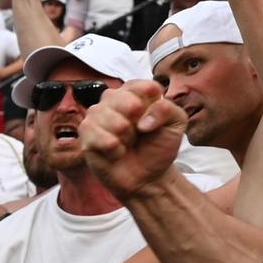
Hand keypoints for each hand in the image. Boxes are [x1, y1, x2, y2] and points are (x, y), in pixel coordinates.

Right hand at [77, 80, 188, 198]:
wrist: (148, 177)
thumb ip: (167, 109)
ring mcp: (98, 117)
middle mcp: (115, 101)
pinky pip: (92, 131)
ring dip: (123, 132)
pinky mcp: (86, 135)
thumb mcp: (176, 124)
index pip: (142, 85)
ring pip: (103, 112)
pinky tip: (118, 151)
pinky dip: (110, 144)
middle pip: (120, 96)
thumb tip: (143, 120)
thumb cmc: (160, 146)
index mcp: (138, 93)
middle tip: (140, 133)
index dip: (151, 103)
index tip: (154, 118)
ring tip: (129, 143)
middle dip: (135, 118)